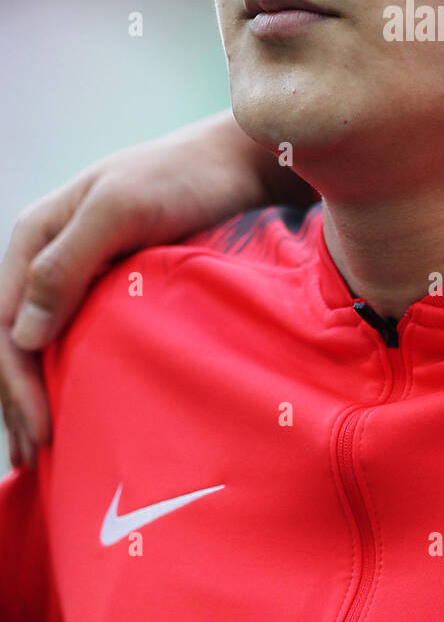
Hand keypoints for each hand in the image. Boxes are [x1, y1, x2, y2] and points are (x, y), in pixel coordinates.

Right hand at [0, 110, 315, 464]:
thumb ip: (67, 263)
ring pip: (44, 342)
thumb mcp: (122, 208)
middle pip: (16, 339)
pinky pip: (80, 335)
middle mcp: (49, 253)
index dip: (16, 384)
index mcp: (36, 233)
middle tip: (37, 461)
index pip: (5, 324)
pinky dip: (73, 374)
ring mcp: (82, 269)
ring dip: (40, 394)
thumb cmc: (185, 177)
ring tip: (48, 455)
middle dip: (19, 402)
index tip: (43, 434)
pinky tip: (83, 408)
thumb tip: (20, 334)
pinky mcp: (115, 282)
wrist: (242, 159)